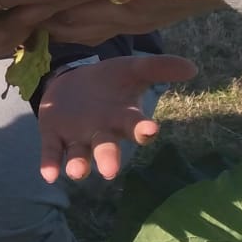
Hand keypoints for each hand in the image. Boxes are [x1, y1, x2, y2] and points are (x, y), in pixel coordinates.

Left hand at [37, 54, 196, 182]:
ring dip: (79, 165)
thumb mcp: (132, 69)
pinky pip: (52, 151)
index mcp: (123, 118)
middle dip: (108, 159)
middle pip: (106, 148)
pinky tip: (48, 174)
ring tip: (77, 172)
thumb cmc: (110, 81)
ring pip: (79, 156)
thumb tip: (192, 67)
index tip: (150, 130)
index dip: (142, 130)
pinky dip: (50, 163)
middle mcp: (102, 133)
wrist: (74, 81)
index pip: (135, 127)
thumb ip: (158, 68)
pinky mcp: (54, 135)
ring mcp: (77, 137)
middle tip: (110, 171)